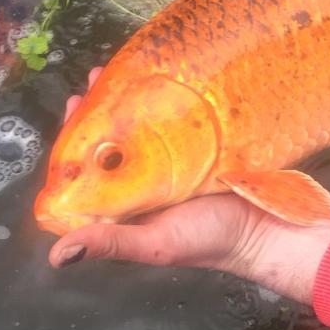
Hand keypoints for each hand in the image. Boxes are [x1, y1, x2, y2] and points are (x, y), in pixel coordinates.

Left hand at [48, 69, 329, 303]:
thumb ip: (113, 243)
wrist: (270, 229)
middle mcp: (146, 185)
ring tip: (119, 73)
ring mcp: (174, 167)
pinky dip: (164, 105)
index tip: (75, 107)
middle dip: (102, 113)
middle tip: (97, 82)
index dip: (79, 142)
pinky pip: (176, 126)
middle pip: (114, 145)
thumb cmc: (213, 241)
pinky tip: (160, 82)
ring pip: (142, 131)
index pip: (92, 172)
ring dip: (130, 103)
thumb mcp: (157, 244)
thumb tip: (59, 256)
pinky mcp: (201, 153)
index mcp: (128, 207)